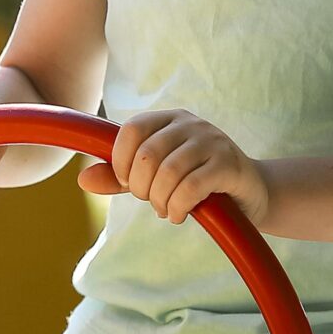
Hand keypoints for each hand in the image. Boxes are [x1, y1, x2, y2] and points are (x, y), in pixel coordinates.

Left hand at [78, 109, 271, 226]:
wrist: (250, 193)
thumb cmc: (197, 182)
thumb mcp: (156, 178)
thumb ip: (121, 178)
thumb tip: (82, 180)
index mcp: (169, 119)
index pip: (131, 130)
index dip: (121, 161)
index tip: (129, 183)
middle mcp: (190, 124)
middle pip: (147, 155)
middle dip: (142, 188)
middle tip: (152, 202)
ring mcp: (212, 141)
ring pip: (168, 173)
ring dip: (160, 201)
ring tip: (166, 210)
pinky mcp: (228, 164)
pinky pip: (191, 187)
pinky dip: (177, 208)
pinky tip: (180, 214)